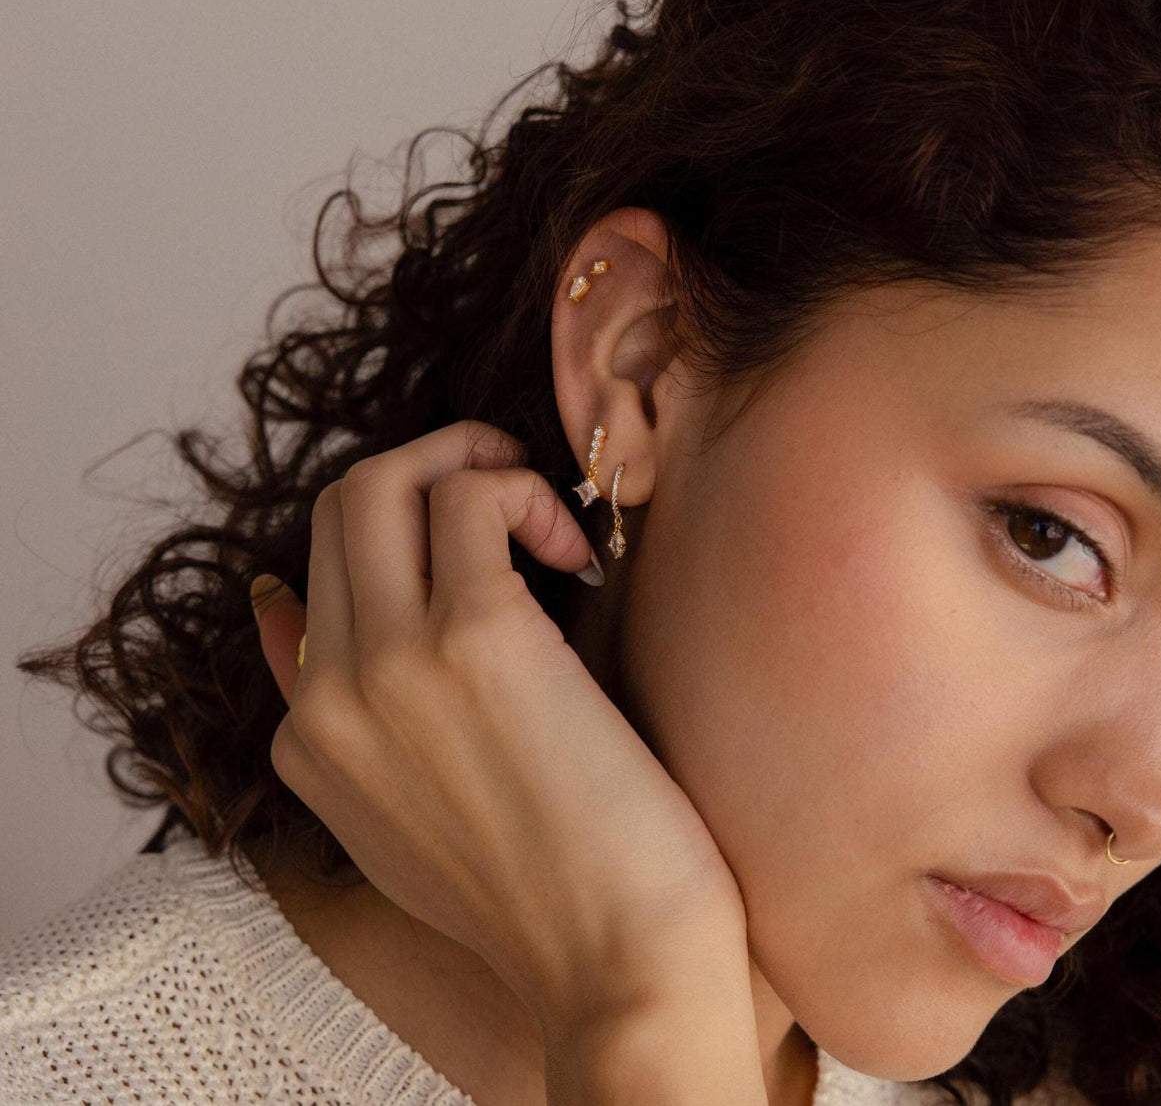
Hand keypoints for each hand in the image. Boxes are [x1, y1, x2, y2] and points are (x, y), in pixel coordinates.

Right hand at [250, 420, 745, 1034]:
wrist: (616, 966)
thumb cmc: (540, 888)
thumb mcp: (392, 815)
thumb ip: (329, 716)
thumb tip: (276, 603)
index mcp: (306, 736)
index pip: (309, 570)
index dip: (398, 534)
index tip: (472, 540)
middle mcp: (328, 694)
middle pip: (338, 505)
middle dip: (426, 465)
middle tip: (506, 489)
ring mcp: (388, 663)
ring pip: (383, 479)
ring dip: (473, 462)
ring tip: (541, 516)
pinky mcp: (474, 637)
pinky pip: (470, 496)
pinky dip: (523, 494)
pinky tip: (575, 557)